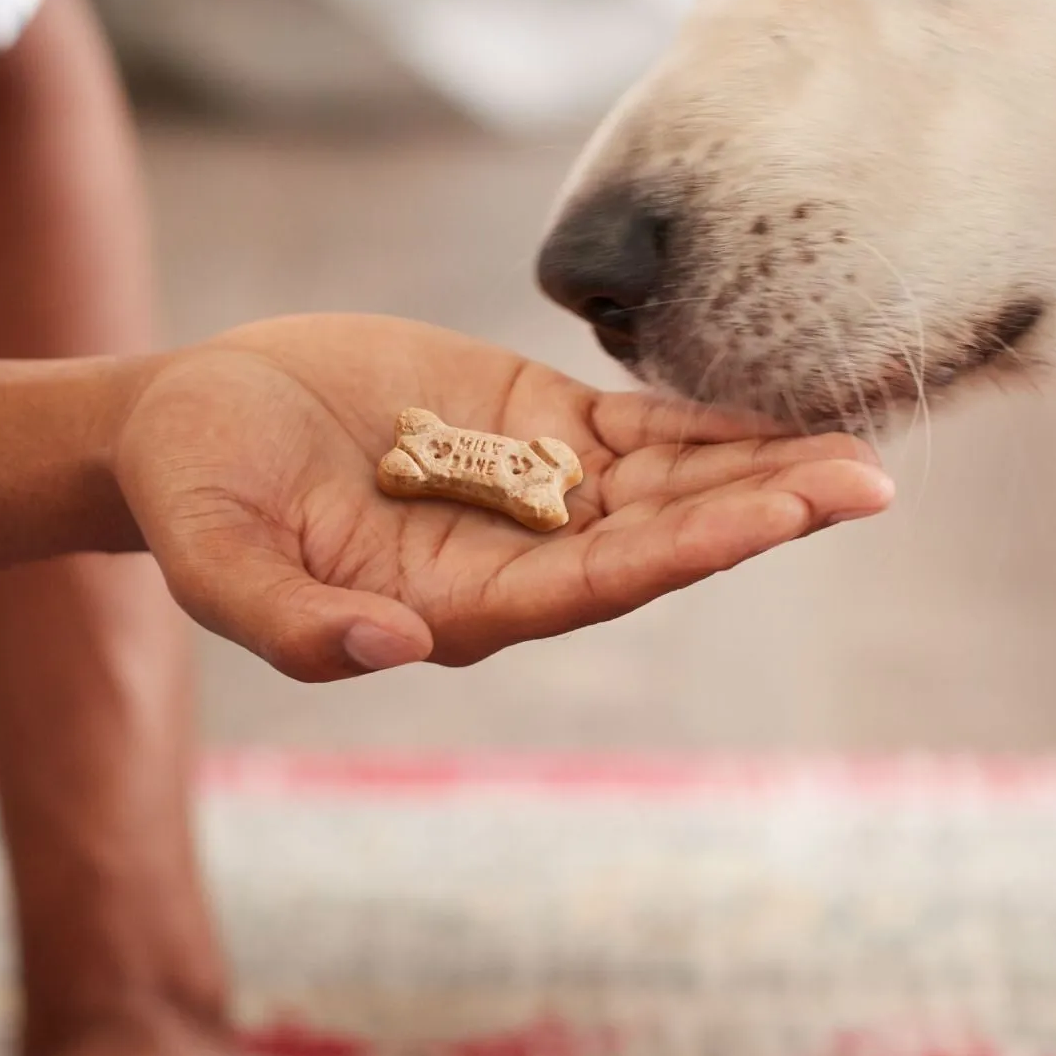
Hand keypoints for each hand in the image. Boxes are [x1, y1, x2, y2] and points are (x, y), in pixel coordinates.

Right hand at [115, 315, 890, 680]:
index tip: (776, 520)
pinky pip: (633, 425)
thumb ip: (295, 623)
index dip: (685, 551)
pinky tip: (776, 408)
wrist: (188, 419)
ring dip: (757, 467)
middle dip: (761, 512)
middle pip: (659, 538)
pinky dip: (704, 419)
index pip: (594, 585)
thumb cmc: (194, 498)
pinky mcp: (525, 422)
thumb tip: (392, 648)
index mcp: (453, 604)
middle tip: (868, 484)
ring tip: (859, 452)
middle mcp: (513, 555)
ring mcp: (528, 486)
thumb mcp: (217, 564)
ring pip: (665, 482)